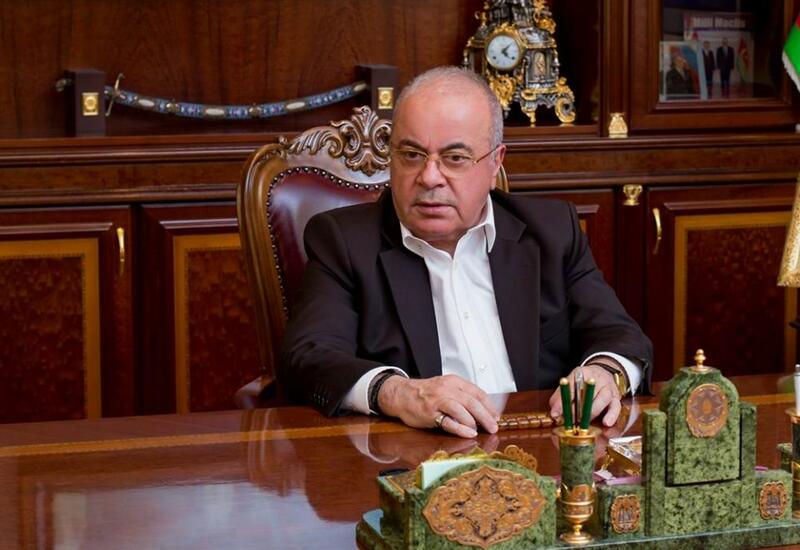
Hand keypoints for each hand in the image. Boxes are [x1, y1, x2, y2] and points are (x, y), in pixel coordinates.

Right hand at [378, 374, 499, 437]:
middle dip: (486, 416)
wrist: (401, 394)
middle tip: (494, 427)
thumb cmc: (426, 393)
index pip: (477, 392)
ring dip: (475, 422)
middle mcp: (447, 389)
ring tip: (481, 431)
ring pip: (462, 410)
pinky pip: (448, 422)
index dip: (489, 406)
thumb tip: (483, 411)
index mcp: (454, 382)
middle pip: (472, 402)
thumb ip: (462, 396)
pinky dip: (461, 428)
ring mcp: (438, 401)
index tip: (496, 416)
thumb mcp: (445, 387)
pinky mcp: (430, 413)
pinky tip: (469, 433)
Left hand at [548, 365, 621, 426]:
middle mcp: (597, 379)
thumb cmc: (582, 383)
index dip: (562, 401)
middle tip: (571, 421)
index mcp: (581, 373)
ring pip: (603, 399)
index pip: (571, 387)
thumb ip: (560, 397)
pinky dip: (611, 415)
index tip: (556, 413)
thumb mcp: (569, 384)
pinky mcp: (617, 397)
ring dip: (592, 412)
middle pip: (588, 393)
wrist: (603, 373)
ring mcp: (608, 387)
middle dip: (578, 409)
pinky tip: (606, 423)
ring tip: (584, 423)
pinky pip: (616, 407)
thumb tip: (555, 413)